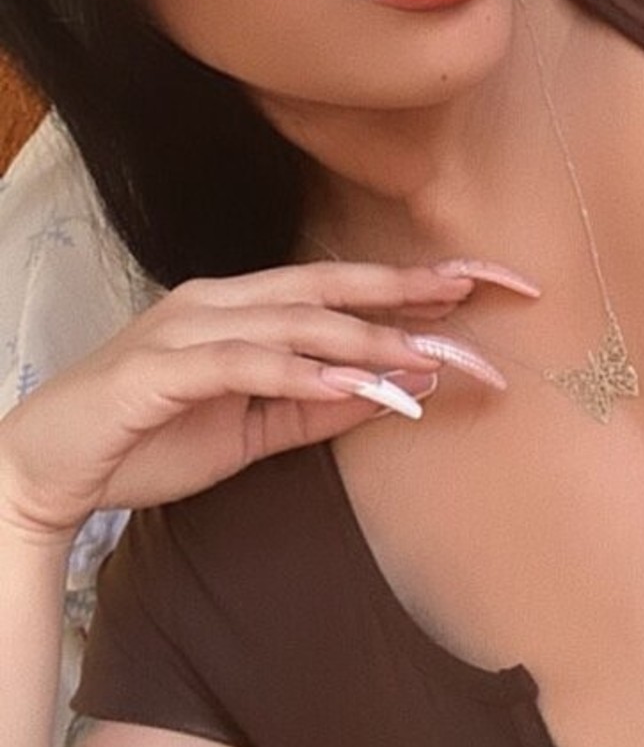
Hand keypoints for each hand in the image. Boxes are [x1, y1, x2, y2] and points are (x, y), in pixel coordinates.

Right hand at [0, 259, 522, 544]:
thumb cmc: (153, 439)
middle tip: (487, 288)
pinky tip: (352, 382)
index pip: (346, 283)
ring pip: (299, 319)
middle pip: (334, 284)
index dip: (417, 279)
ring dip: (371, 338)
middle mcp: (225, 299)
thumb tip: (408, 387)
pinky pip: (247, 361)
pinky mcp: (164, 366)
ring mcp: (192, 327)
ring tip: (434, 354)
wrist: (51, 466)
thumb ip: (326, 403)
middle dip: (413, 285)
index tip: (490, 282)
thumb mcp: (259, 427)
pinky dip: (303, 369)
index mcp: (249, 304)